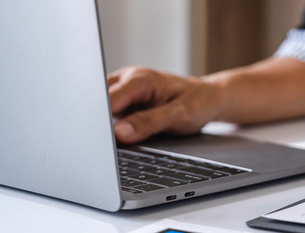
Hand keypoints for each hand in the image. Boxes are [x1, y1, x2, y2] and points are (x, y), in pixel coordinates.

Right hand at [107, 66, 222, 143]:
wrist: (208, 97)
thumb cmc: (198, 103)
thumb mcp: (179, 115)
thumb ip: (149, 123)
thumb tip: (120, 133)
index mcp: (140, 79)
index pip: (106, 99)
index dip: (99, 120)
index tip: (98, 139)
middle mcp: (127, 79)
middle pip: (97, 101)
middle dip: (96, 122)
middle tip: (100, 144)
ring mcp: (123, 88)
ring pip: (99, 106)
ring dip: (101, 123)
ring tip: (107, 141)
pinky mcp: (123, 99)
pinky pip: (107, 111)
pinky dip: (107, 123)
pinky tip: (114, 135)